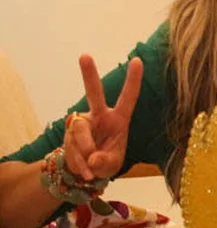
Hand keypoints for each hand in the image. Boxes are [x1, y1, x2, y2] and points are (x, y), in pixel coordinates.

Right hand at [65, 55, 142, 180]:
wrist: (84, 171)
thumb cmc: (106, 161)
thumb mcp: (111, 165)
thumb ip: (105, 162)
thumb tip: (93, 158)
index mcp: (118, 119)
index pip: (128, 97)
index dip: (132, 80)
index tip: (137, 60)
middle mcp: (99, 115)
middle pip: (93, 93)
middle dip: (88, 74)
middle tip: (84, 55)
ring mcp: (82, 123)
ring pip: (79, 132)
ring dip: (84, 154)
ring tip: (91, 170)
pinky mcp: (68, 132)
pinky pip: (71, 148)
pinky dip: (78, 163)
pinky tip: (85, 172)